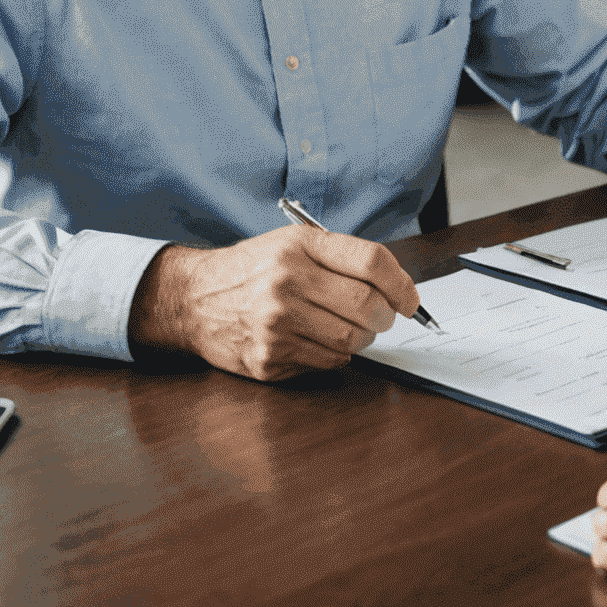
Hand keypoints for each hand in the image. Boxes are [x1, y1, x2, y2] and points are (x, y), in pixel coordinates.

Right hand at [127, 226, 420, 381]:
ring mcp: (276, 324)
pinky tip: (322, 340)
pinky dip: (338, 355)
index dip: (402, 283)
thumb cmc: (254, 268)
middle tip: (384, 316)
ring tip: (353, 326)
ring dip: (364, 337)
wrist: (196, 299)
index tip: (410, 299)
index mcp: (299, 246)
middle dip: (386, 315)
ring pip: (352, 339)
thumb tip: (397, 287)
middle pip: (367, 305)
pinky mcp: (269, 359)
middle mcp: (287, 283)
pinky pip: (328, 363)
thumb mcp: (294, 243)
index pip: (371, 262)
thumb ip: (343, 257)